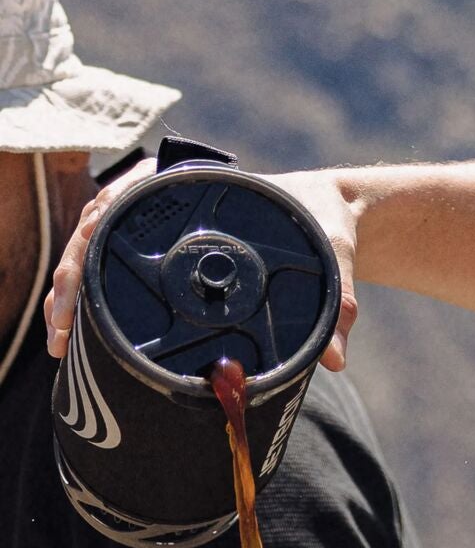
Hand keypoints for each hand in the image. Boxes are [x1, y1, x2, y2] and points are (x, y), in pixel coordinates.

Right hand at [45, 166, 360, 369]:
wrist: (334, 213)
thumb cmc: (330, 222)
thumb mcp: (335, 253)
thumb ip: (340, 302)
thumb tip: (334, 359)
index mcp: (203, 188)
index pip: (124, 200)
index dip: (92, 238)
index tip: (75, 278)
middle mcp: (175, 203)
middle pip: (100, 230)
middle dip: (74, 278)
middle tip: (63, 330)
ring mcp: (169, 229)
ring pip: (101, 250)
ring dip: (75, 290)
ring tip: (62, 339)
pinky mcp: (173, 252)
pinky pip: (119, 266)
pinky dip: (95, 294)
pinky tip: (76, 328)